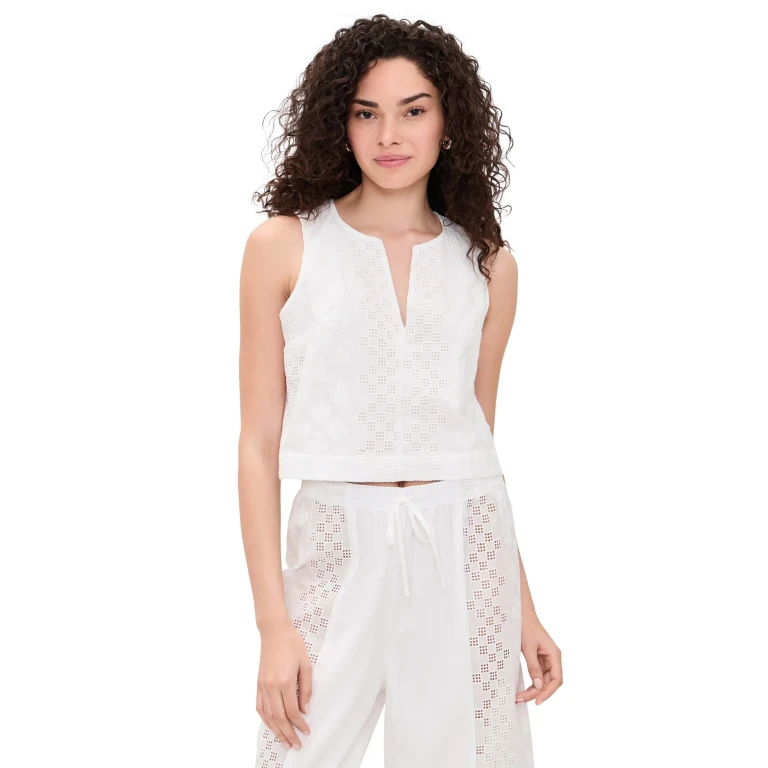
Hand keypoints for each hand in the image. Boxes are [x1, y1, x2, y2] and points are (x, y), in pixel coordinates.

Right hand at [256, 618, 312, 749]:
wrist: (274, 631)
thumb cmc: (293, 644)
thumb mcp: (306, 664)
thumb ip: (306, 688)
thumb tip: (305, 709)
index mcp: (285, 681)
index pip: (292, 711)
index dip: (299, 724)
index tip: (306, 731)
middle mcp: (271, 686)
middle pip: (279, 718)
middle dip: (288, 734)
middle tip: (296, 745)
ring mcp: (262, 685)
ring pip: (267, 716)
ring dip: (276, 731)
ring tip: (285, 741)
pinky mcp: (258, 683)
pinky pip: (259, 707)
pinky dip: (265, 720)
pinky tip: (271, 726)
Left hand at [516, 615, 562, 705]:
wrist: (521, 613)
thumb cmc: (526, 626)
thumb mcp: (528, 647)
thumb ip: (533, 667)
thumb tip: (538, 686)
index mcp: (554, 655)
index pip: (556, 679)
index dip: (548, 692)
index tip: (537, 701)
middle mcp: (553, 658)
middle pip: (549, 682)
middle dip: (537, 692)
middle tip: (522, 699)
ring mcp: (546, 658)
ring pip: (543, 680)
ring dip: (533, 689)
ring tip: (520, 696)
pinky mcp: (538, 658)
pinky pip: (537, 674)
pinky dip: (531, 681)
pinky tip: (524, 688)